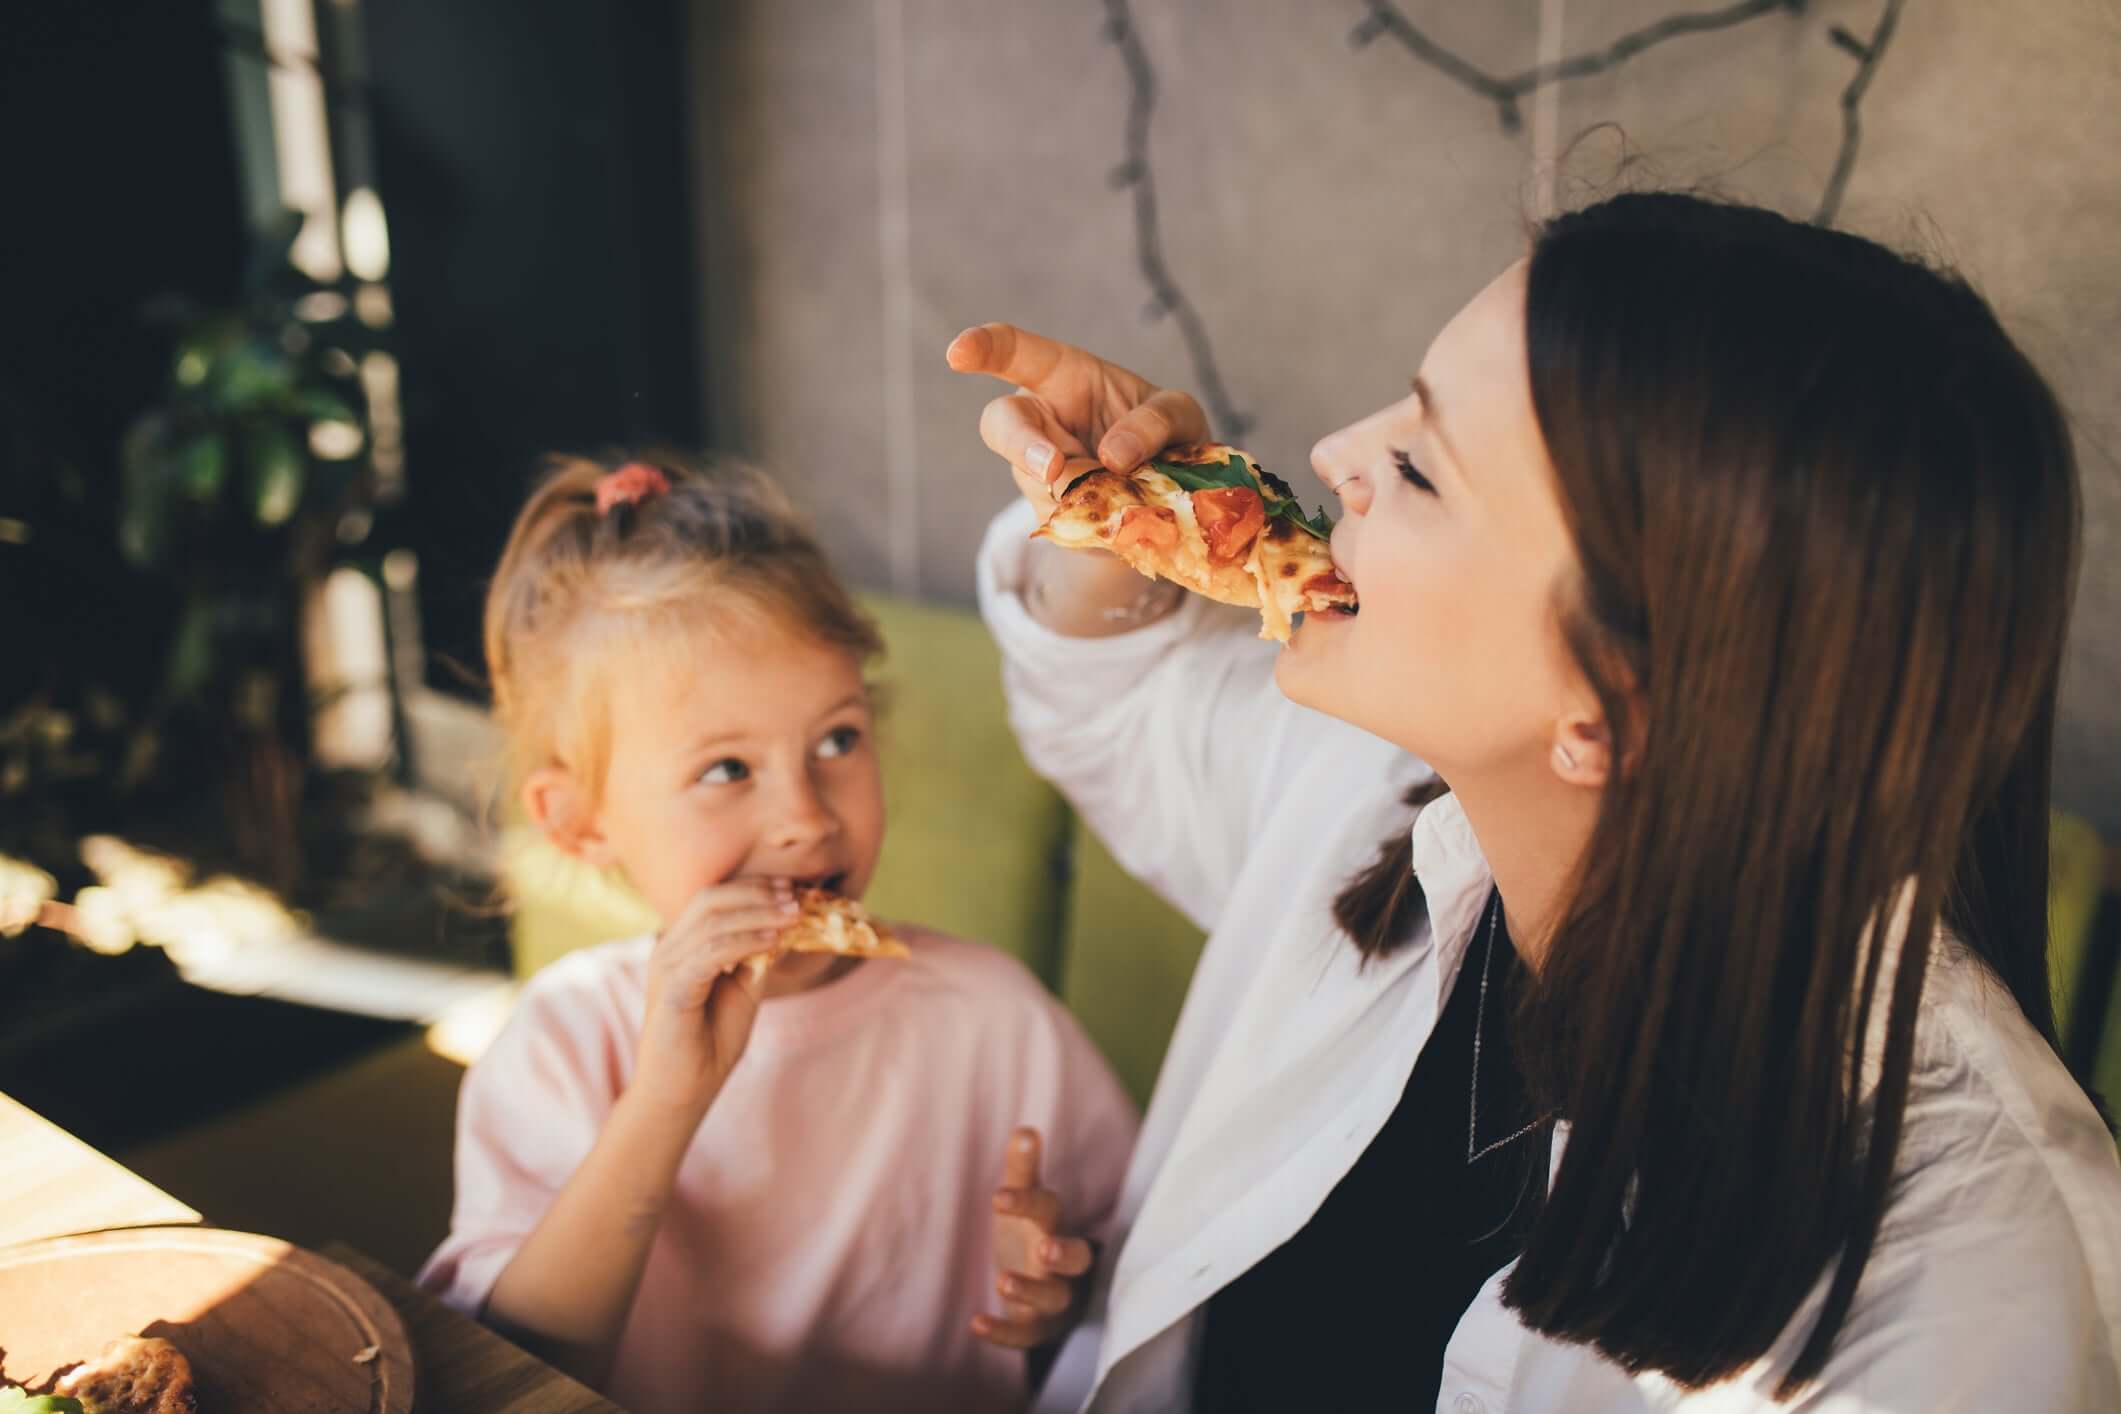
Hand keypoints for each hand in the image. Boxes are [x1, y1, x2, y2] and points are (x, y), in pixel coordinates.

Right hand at [631, 879, 794, 1114]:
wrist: (681, 1091)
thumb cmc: (708, 1043)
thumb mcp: (743, 990)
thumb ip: (758, 958)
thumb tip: (787, 926)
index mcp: (681, 945)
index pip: (713, 899)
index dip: (752, 888)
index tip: (790, 888)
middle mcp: (668, 949)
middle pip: (710, 899)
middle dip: (756, 894)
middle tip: (794, 898)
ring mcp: (666, 967)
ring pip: (711, 921)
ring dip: (757, 914)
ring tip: (792, 916)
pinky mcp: (671, 989)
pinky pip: (708, 953)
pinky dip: (743, 942)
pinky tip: (772, 942)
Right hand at [945, 323, 1208, 521]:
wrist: (1170, 498)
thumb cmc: (1164, 435)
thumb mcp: (1178, 414)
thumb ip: (1155, 421)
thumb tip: (1113, 457)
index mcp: (1062, 378)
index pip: (1013, 352)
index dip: (983, 348)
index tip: (958, 353)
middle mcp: (1040, 423)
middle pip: (1001, 424)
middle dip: (1020, 445)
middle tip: (1053, 469)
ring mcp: (1039, 474)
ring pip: (1043, 486)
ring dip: (1088, 493)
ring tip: (1135, 491)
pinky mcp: (1052, 517)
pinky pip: (1069, 522)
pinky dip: (1105, 519)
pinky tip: (1130, 514)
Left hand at [972, 1127, 1097, 1350]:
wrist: (1043, 1292)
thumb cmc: (1030, 1236)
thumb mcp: (1023, 1203)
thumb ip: (1023, 1170)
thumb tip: (1025, 1130)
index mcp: (1055, 1226)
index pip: (1050, 1210)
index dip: (1028, 1203)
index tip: (998, 1197)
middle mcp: (1061, 1266)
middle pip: (1076, 1259)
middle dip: (1063, 1253)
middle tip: (1044, 1248)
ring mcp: (1052, 1300)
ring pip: (1054, 1299)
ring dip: (1031, 1291)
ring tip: (1003, 1281)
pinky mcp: (1035, 1330)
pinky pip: (1024, 1336)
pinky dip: (1002, 1333)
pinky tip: (976, 1324)